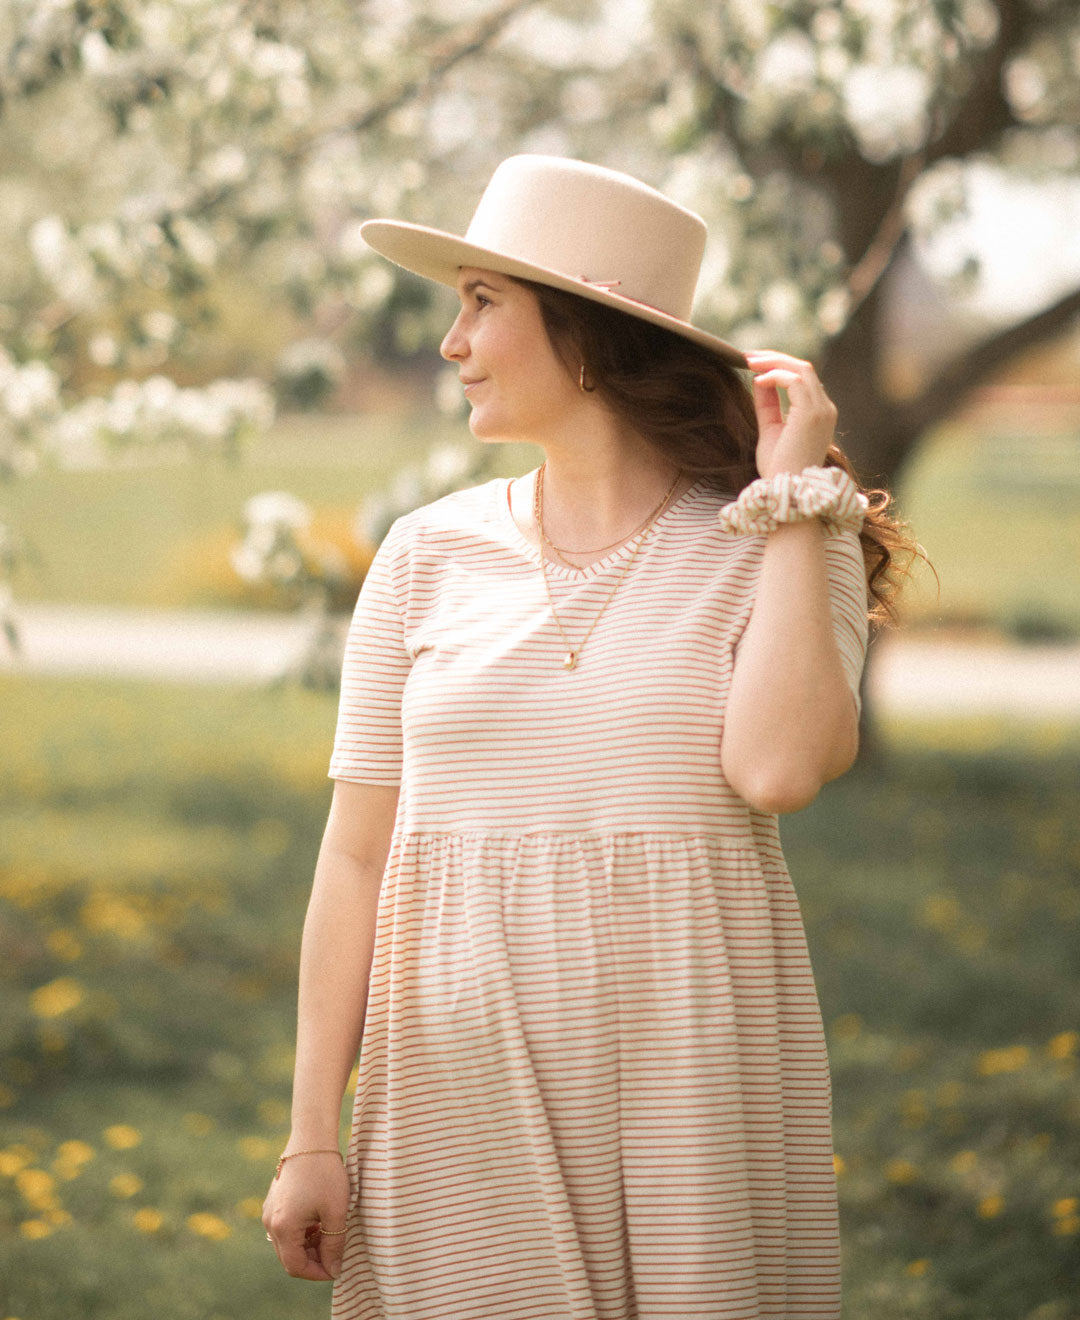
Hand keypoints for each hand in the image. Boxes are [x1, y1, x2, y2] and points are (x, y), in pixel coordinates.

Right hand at [262, 1154, 350, 1281]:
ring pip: (287, 1244)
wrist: (311, 1139)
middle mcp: (269, 1223)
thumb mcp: (336, 1211)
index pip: (296, 1267)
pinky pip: (285, 1229)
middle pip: (289, 1257)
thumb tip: (334, 1270)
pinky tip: (319, 1220)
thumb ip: (334, 1245)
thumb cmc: (325, 1174)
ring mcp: (268, 1212)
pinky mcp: (273, 1202)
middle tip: (335, 1251)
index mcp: (283, 1228)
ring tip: (329, 1233)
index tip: (336, 1267)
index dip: (317, 1273)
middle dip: (313, 1260)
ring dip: (308, 1246)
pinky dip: (301, 1232)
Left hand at [744, 351, 836, 479]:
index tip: (753, 364)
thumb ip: (767, 405)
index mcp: (819, 413)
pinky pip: (794, 380)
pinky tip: (757, 380)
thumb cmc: (778, 468)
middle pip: (804, 368)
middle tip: (747, 356)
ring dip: (773, 362)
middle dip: (774, 359)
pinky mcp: (812, 413)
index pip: (802, 379)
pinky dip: (774, 376)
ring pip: (801, 369)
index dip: (778, 367)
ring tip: (749, 362)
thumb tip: (759, 379)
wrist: (785, 490)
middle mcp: (825, 408)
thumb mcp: (770, 430)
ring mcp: (822, 410)